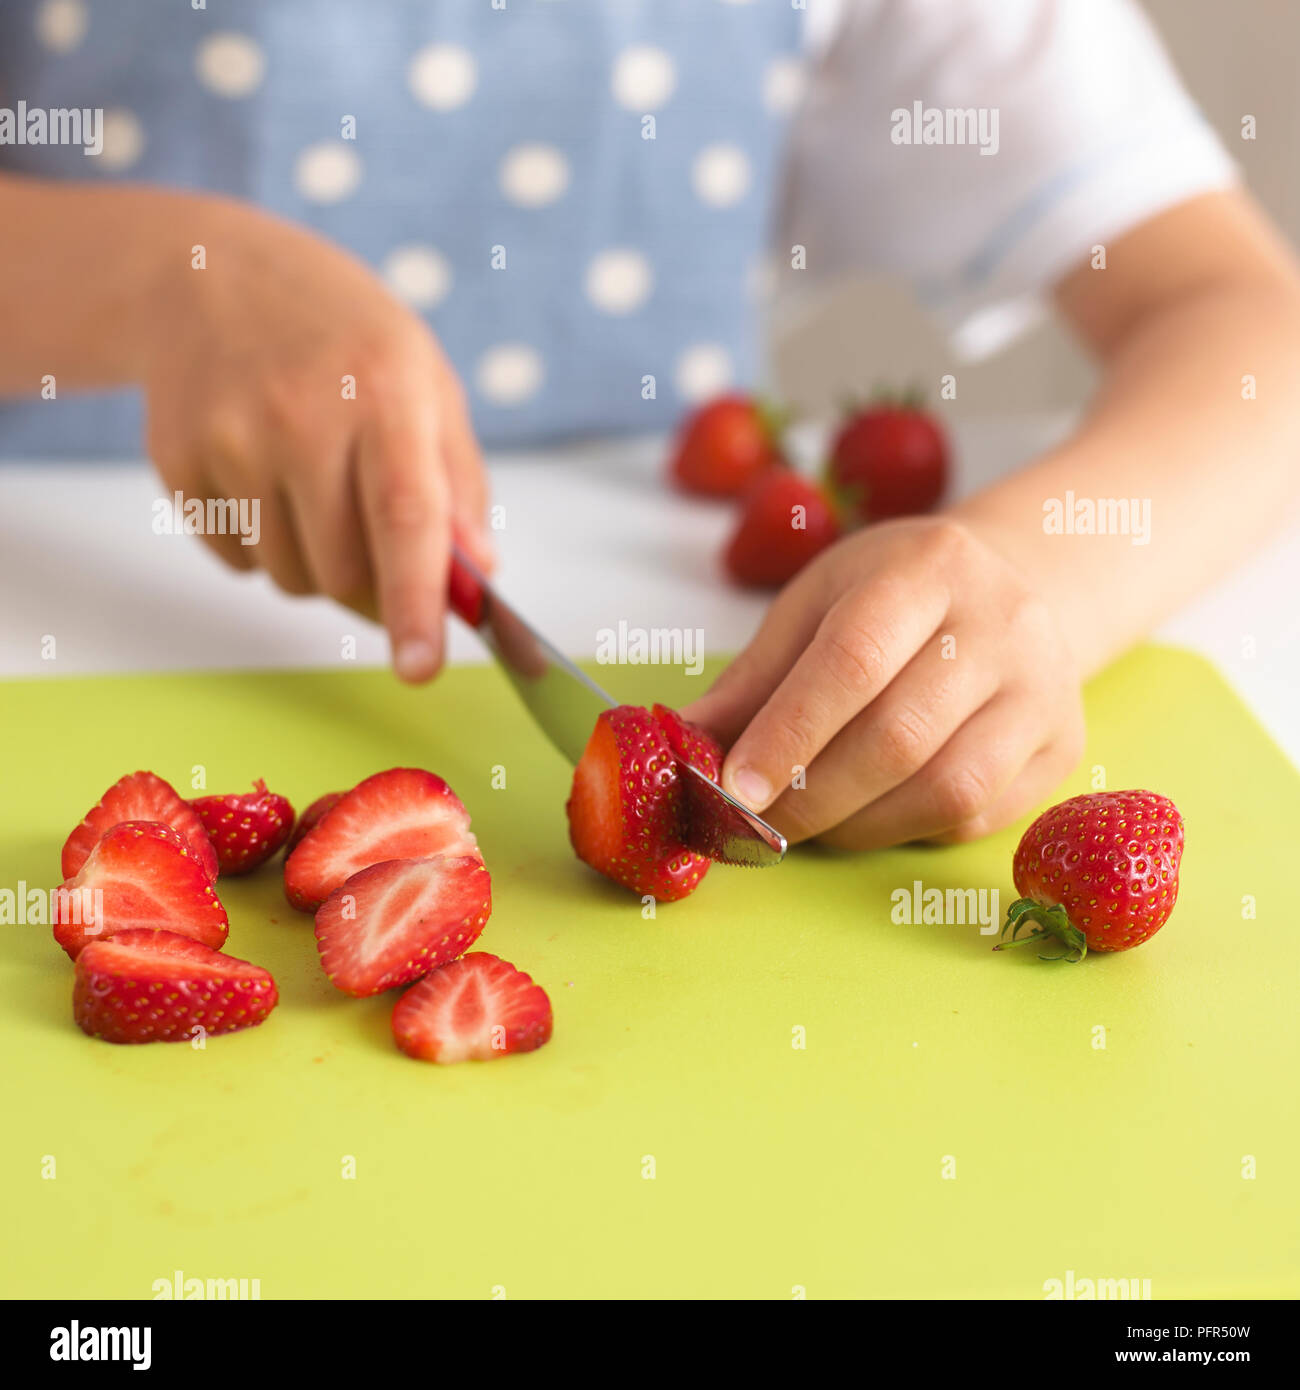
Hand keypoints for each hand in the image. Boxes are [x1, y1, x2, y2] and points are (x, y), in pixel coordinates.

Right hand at [140, 196, 492, 681]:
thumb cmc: (346, 342)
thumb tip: (475, 578)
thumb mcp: (428, 386)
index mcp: (385, 391)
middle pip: (343, 572)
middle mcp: (302, 413)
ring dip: (316, 567)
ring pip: (290, 578)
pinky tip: (263, 477)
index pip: (404, 518)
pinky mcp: (177, 459)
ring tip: (314, 489)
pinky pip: (236, 562)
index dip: (415, 602)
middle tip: (374, 540)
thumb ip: (459, 486)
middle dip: (372, 587)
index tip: (420, 667)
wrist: (215, 276)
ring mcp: (230, 435)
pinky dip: (261, 547)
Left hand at [680, 517, 1085, 848]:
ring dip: (859, 825)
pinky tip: (869, 815)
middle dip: (813, 796)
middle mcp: (1001, 622)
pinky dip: (907, 830)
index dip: (788, 733)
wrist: (1011, 585)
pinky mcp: (1062, 745)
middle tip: (758, 824)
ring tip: (809, 823)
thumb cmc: (893, 594)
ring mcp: (1043, 687)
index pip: (853, 660)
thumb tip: (685, 743)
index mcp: (927, 567)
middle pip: (900, 734)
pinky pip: (977, 816)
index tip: (733, 788)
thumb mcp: (816, 604)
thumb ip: (754, 676)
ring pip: (948, 788)